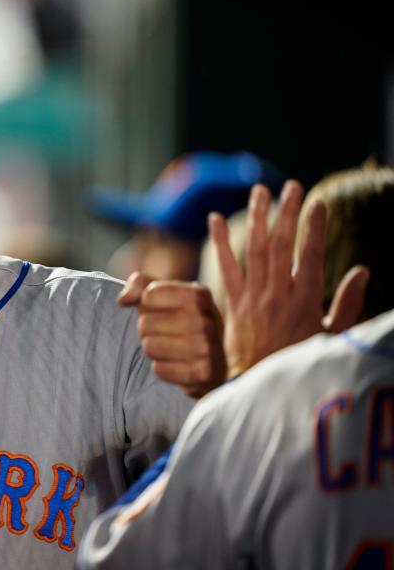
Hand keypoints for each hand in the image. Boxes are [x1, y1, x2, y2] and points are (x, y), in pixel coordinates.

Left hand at [118, 273, 225, 397]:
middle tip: (165, 332)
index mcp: (199, 295)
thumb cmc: (182, 319)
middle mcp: (206, 320)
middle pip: (144, 322)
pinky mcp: (202, 374)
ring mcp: (207, 348)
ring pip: (149, 346)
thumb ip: (139, 285)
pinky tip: (178, 363)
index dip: (146, 304)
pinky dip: (163, 367)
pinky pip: (159, 369)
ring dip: (153, 348)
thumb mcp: (165, 294)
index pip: (148, 295)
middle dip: (147, 328)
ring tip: (171, 347)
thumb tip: (122, 300)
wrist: (216, 359)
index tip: (162, 309)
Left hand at [209, 180, 368, 376]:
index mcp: (306, 302)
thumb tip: (362, 271)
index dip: (314, 228)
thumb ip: (348, 305)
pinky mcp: (231, 305)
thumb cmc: (300, 364)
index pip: (311, 256)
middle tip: (290, 186)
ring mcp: (252, 299)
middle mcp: (277, 296)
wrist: (259, 389)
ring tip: (260, 191)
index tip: (318, 203)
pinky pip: (224, 269)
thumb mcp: (332, 339)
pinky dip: (218, 243)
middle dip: (286, 213)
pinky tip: (212, 219)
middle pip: (280, 246)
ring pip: (253, 251)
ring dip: (256, 218)